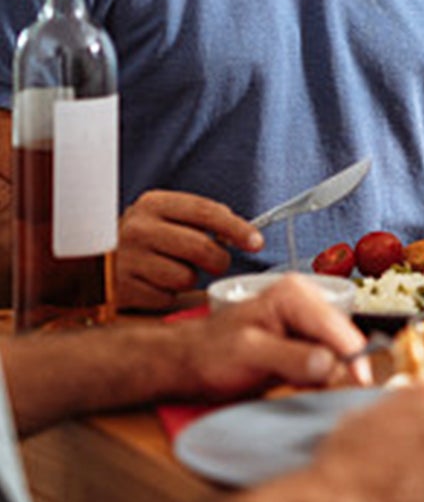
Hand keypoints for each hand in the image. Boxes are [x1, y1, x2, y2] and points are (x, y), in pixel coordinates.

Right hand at [118, 190, 264, 310]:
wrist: (89, 263)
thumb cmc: (141, 241)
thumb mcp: (165, 218)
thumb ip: (200, 220)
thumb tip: (243, 233)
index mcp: (154, 204)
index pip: (206, 212)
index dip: (237, 228)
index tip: (256, 242)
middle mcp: (137, 228)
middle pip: (201, 247)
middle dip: (218, 260)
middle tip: (216, 262)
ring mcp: (126, 259)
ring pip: (186, 277)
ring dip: (189, 279)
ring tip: (171, 270)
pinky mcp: (121, 289)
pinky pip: (166, 298)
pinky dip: (168, 295)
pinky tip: (153, 284)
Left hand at [172, 274, 368, 402]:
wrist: (187, 363)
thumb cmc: (209, 353)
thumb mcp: (248, 354)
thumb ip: (289, 357)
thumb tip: (331, 365)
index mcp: (295, 295)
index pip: (336, 326)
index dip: (353, 356)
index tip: (362, 384)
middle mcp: (306, 304)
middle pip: (342, 338)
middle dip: (345, 367)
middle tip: (341, 396)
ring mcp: (306, 324)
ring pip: (338, 352)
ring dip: (336, 376)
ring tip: (321, 393)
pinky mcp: (304, 344)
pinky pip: (327, 362)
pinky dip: (325, 380)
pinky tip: (312, 390)